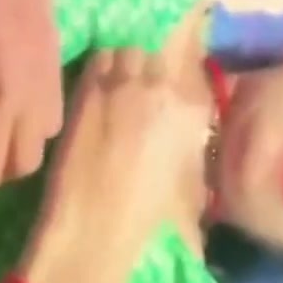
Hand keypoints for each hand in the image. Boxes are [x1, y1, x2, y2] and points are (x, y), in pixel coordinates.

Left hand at [23, 49, 207, 282]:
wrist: (96, 229)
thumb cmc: (146, 219)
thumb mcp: (189, 182)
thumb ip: (191, 145)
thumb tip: (188, 130)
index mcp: (193, 113)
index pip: (191, 70)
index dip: (174, 78)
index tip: (162, 90)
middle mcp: (163, 90)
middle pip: (155, 57)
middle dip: (145, 71)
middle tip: (132, 90)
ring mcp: (124, 85)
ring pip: (125, 53)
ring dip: (119, 66)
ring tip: (110, 90)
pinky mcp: (89, 90)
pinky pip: (97, 61)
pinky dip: (96, 71)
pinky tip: (91, 93)